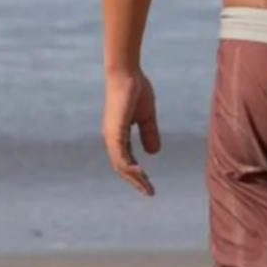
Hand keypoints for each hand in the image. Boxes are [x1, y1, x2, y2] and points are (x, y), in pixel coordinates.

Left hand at [102, 71, 160, 195]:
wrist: (126, 73)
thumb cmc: (135, 90)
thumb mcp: (146, 116)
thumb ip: (149, 133)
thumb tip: (154, 153)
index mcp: (118, 135)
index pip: (126, 160)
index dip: (137, 174)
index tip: (149, 185)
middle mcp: (112, 138)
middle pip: (122, 167)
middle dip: (136, 181)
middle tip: (149, 192)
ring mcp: (111, 135)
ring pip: (120, 165)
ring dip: (134, 177)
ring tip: (146, 187)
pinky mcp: (114, 131)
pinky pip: (120, 155)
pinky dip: (129, 166)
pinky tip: (140, 173)